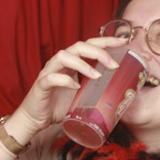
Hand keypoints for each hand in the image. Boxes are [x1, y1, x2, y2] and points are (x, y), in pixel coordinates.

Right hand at [5, 34, 124, 145]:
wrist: (36, 119)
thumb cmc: (59, 105)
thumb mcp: (83, 95)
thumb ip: (96, 89)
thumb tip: (122, 94)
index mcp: (71, 62)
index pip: (89, 45)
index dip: (105, 41)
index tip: (122, 42)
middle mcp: (60, 63)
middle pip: (78, 46)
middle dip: (98, 52)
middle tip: (114, 65)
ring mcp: (49, 72)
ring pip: (63, 56)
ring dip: (82, 64)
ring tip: (97, 76)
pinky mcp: (41, 85)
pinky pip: (51, 78)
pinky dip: (64, 80)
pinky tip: (75, 87)